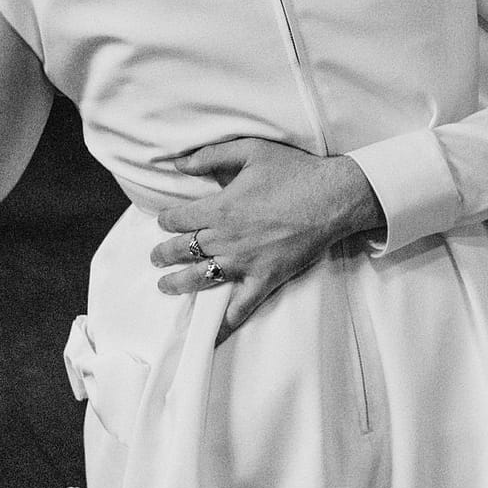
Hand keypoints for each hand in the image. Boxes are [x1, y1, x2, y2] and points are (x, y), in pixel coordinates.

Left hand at [149, 139, 380, 339]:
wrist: (333, 198)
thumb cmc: (294, 171)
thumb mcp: (250, 150)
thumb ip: (210, 155)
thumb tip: (178, 163)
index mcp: (220, 208)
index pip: (179, 219)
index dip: (166, 220)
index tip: (163, 222)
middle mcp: (226, 239)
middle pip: (183, 251)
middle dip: (163, 254)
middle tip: (154, 258)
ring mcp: (245, 262)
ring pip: (201, 278)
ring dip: (178, 283)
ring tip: (166, 286)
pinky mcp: (266, 279)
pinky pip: (240, 308)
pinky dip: (223, 325)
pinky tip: (210, 337)